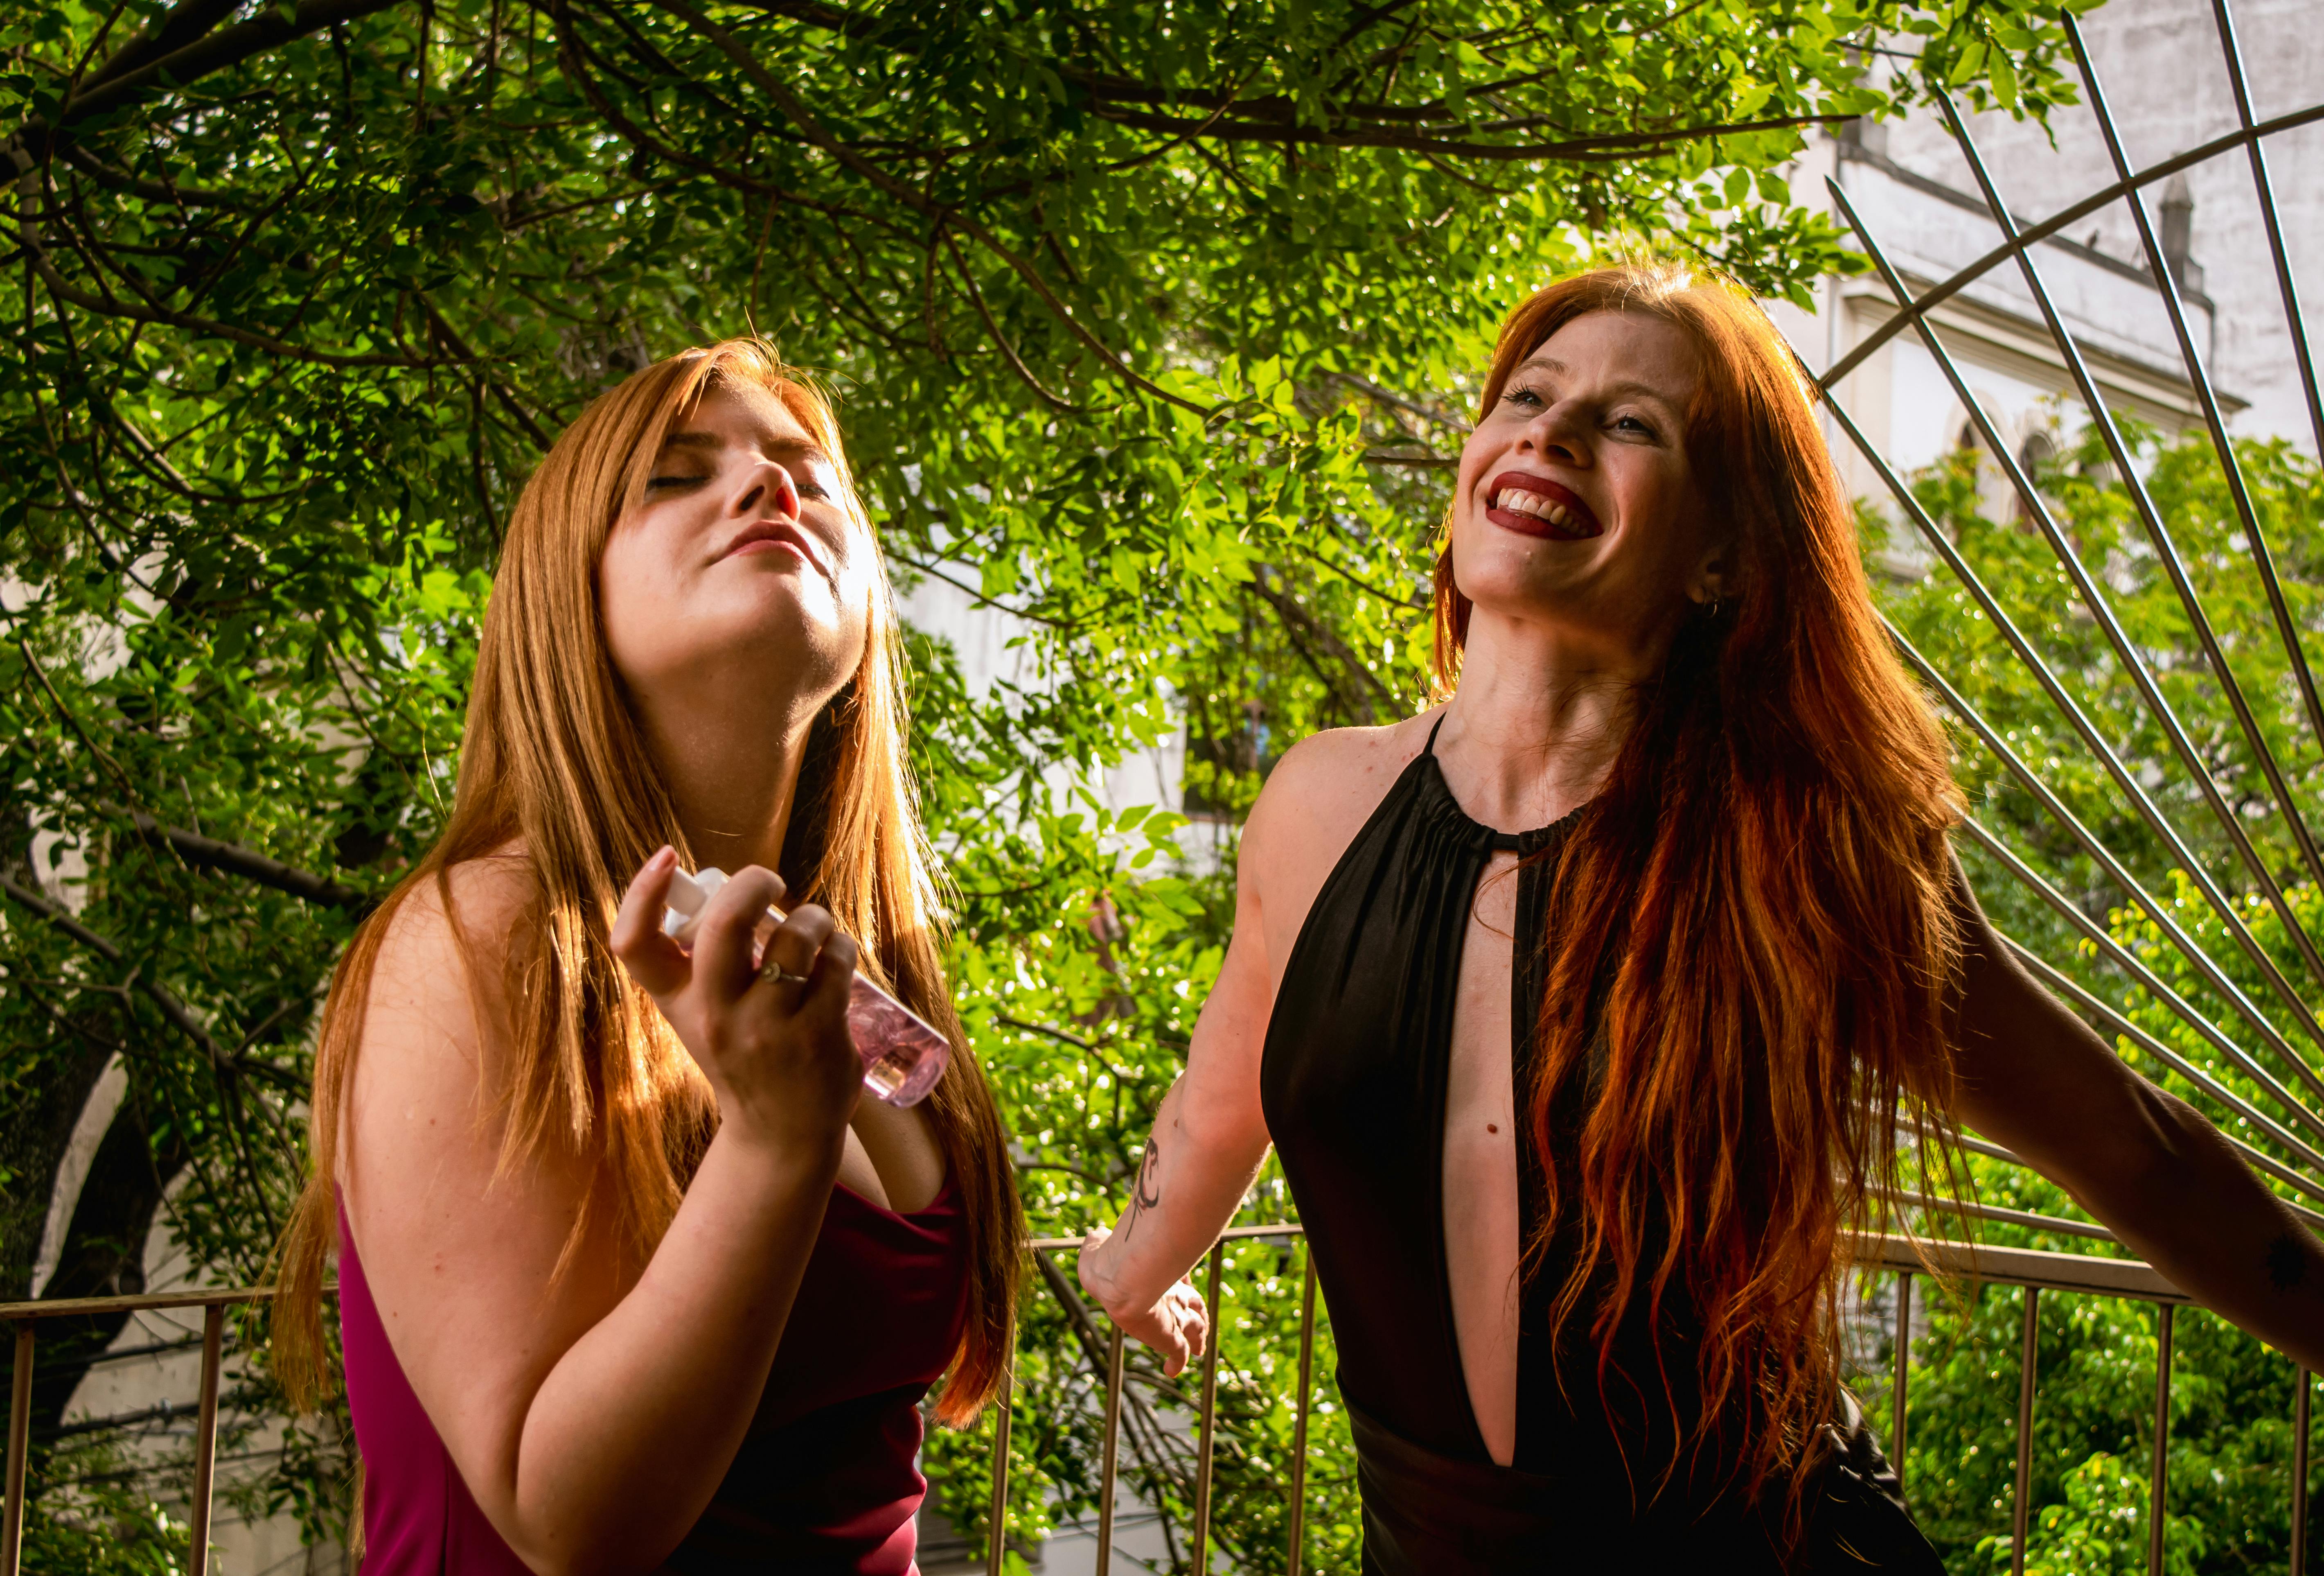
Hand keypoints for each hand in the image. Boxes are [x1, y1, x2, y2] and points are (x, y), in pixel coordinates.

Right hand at [610, 848, 860, 1156]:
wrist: (781, 1134)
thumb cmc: (743, 1054)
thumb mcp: (703, 1015)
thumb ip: (700, 962)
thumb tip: (722, 886)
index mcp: (678, 1004)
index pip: (634, 944)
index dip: (641, 892)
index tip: (667, 856)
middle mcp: (715, 1016)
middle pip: (724, 924)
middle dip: (753, 884)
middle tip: (768, 883)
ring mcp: (768, 1028)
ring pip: (795, 934)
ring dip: (812, 917)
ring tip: (814, 929)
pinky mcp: (818, 1033)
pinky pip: (836, 960)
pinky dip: (840, 947)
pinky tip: (834, 960)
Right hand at [1078, 1225, 1209, 1377]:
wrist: (1122, 1279)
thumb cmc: (1110, 1261)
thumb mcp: (1100, 1246)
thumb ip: (1100, 1242)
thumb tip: (1097, 1236)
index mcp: (1162, 1271)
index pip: (1178, 1277)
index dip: (1182, 1283)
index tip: (1184, 1285)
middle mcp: (1175, 1293)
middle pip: (1194, 1304)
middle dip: (1197, 1312)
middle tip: (1200, 1321)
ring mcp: (1177, 1316)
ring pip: (1196, 1330)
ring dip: (1198, 1339)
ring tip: (1199, 1350)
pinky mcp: (1172, 1338)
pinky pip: (1179, 1354)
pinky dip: (1177, 1363)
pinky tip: (1172, 1371)